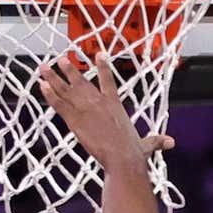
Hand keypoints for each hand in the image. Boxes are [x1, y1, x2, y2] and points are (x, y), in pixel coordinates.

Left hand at [39, 54, 174, 167]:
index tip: (99, 54)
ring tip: (44, 67)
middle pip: (81, 81)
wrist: (122, 158)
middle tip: (61, 58)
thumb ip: (156, 141)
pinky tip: (42, 85)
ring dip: (54, 77)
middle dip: (69, 69)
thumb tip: (170, 143)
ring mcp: (85, 110)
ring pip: (66, 89)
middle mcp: (98, 102)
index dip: (103, 67)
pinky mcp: (75, 120)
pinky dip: (49, 94)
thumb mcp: (147, 144)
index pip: (108, 80)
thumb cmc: (133, 153)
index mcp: (114, 104)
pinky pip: (59, 104)